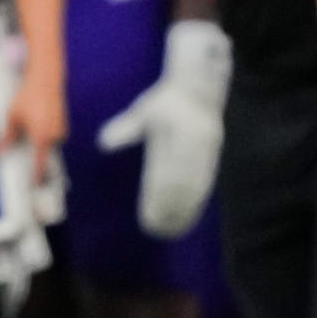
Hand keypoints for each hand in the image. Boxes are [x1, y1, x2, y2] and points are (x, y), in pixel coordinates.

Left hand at [0, 55, 66, 185]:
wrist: (45, 79)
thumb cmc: (27, 98)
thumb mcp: (12, 118)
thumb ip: (5, 139)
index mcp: (42, 138)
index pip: (40, 165)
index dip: (37, 178)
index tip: (34, 188)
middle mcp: (55, 137)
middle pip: (43, 156)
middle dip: (35, 160)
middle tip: (27, 159)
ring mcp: (61, 131)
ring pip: (47, 146)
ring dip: (39, 146)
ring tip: (28, 132)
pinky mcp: (62, 125)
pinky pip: (52, 138)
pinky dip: (44, 138)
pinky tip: (36, 125)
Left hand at [96, 20, 228, 238]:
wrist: (199, 87)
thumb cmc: (166, 101)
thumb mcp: (146, 110)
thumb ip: (127, 128)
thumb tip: (103, 142)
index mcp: (178, 131)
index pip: (167, 170)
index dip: (158, 196)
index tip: (147, 214)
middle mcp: (196, 144)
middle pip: (183, 184)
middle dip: (170, 209)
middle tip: (156, 230)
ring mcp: (208, 152)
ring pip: (196, 187)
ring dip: (184, 211)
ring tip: (169, 230)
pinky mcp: (213, 158)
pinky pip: (205, 184)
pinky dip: (195, 203)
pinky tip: (185, 218)